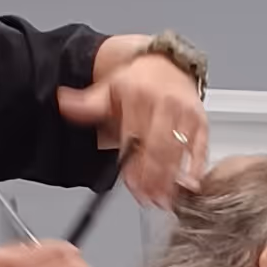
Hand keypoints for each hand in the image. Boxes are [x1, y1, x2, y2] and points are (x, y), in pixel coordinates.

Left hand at [58, 54, 207, 206]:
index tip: (132, 186)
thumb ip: (87, 105)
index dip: (133, 165)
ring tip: (165, 200)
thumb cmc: (138, 83)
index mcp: (138, 94)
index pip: (134, 136)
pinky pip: (201, 149)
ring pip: (179, 152)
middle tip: (150, 200)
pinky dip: (196, 170)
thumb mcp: (108, 90)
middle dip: (154, 177)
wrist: (168, 65)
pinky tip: (188, 187)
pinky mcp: (202, 123)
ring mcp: (186, 114)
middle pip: (159, 148)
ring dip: (172, 180)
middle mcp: (165, 103)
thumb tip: (64, 104)